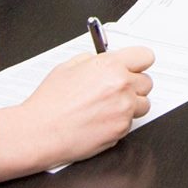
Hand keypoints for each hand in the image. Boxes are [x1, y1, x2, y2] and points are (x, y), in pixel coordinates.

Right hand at [0, 46, 154, 181]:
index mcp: (110, 66)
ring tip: (108, 106)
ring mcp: (124, 110)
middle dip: (133, 84)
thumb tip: (102, 60)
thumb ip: (92, 60)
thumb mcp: (67, 67)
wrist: (41, 131)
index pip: (145, 56)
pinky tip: (100, 120)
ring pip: (143, 104)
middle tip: (116, 88)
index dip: (138, 61)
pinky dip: (119, 122)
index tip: (135, 65)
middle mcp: (122, 86)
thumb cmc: (49, 103)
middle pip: (147, 81)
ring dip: (130, 104)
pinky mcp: (121, 130)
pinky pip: (130, 123)